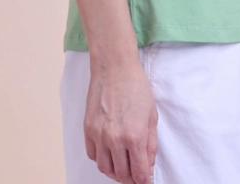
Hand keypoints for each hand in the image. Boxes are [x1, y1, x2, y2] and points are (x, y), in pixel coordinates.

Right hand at [85, 58, 158, 183]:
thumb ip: (151, 145)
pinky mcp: (88, 128)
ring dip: (115, 173)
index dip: (144, 180)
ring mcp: (99, 134)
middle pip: (121, 174)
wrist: (115, 67)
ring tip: (123, 168)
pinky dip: (101, 160)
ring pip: (105, 168)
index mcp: (134, 136)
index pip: (138, 173)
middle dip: (131, 179)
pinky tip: (109, 155)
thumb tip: (148, 166)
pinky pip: (92, 155)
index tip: (146, 181)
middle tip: (136, 175)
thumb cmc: (136, 87)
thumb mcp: (151, 116)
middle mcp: (114, 139)